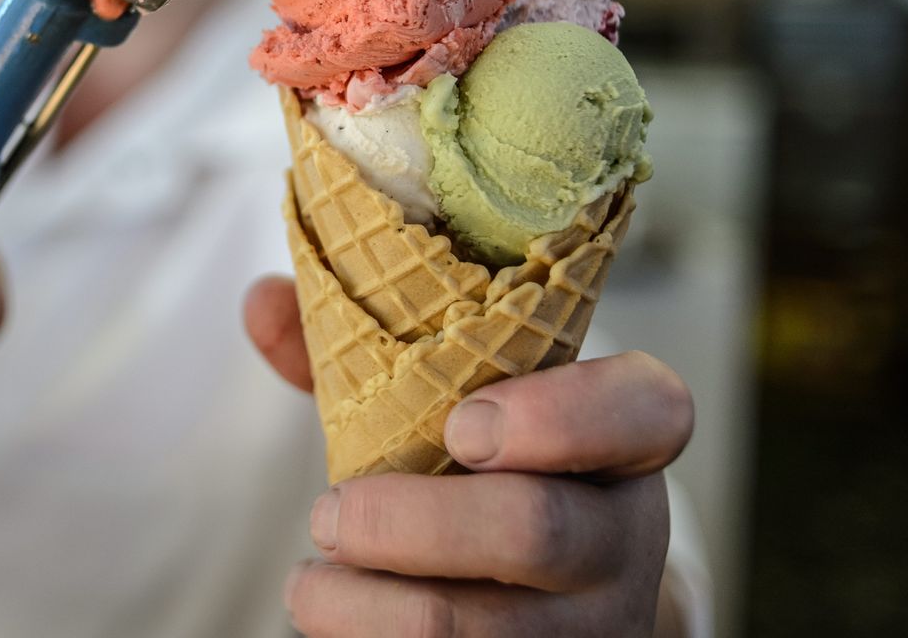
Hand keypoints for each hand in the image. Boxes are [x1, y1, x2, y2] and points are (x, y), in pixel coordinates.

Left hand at [245, 277, 693, 636]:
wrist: (539, 603)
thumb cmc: (481, 473)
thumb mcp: (447, 402)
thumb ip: (364, 343)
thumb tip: (262, 303)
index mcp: (622, 436)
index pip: (646, 409)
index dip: (558, 416)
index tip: (459, 424)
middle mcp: (626, 535)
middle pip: (538, 530)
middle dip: (411, 523)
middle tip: (327, 512)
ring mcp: (597, 625)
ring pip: (487, 632)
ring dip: (370, 607)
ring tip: (309, 583)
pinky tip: (335, 622)